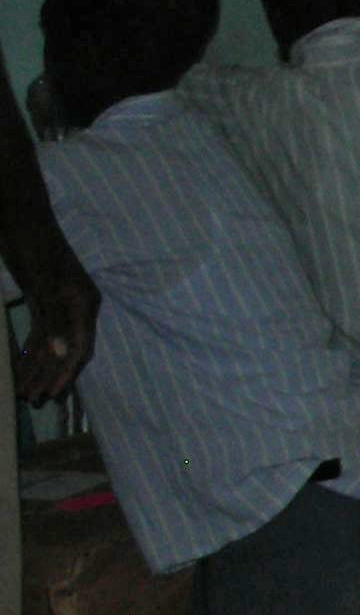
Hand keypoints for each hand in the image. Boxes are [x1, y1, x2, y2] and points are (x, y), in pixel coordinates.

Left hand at [14, 253, 93, 404]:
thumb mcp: (43, 281)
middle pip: (65, 350)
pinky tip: (22, 367)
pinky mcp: (42, 300)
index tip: (53, 393)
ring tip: (25, 391)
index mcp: (82, 304)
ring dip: (38, 368)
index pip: (79, 346)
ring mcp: (58, 305)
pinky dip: (30, 350)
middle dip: (49, 375)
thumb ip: (54, 318)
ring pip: (50, 343)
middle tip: (33, 400)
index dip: (66, 372)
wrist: (20, 214)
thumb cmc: (33, 242)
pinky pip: (38, 332)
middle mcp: (74, 308)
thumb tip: (64, 356)